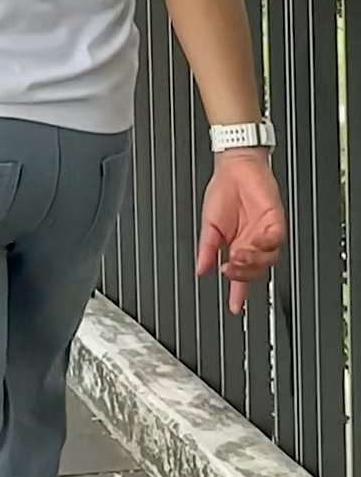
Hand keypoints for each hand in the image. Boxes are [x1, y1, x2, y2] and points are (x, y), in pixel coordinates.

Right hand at [197, 149, 285, 314]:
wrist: (234, 167)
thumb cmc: (223, 191)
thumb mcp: (209, 225)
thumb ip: (206, 248)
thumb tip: (200, 269)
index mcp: (236, 246)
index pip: (239, 276)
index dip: (237, 294)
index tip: (235, 309)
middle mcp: (252, 243)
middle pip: (254, 271)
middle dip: (242, 274)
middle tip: (229, 268)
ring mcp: (265, 233)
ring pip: (267, 259)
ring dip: (253, 261)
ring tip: (238, 253)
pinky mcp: (275, 220)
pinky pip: (275, 239)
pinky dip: (265, 244)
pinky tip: (254, 242)